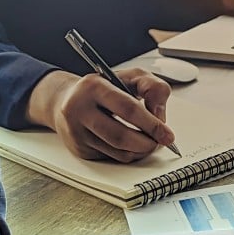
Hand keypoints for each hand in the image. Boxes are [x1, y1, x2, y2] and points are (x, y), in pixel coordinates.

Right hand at [32, 69, 174, 162]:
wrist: (66, 100)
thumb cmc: (103, 88)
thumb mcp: (130, 77)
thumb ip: (152, 87)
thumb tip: (159, 115)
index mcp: (94, 86)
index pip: (127, 109)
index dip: (151, 124)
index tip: (167, 134)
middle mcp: (80, 109)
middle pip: (120, 136)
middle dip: (146, 143)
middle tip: (160, 142)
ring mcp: (76, 132)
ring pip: (117, 151)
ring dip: (139, 151)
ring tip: (149, 143)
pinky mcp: (79, 149)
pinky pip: (111, 157)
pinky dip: (128, 154)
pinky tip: (132, 145)